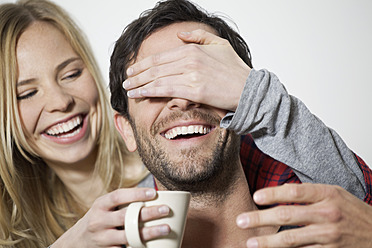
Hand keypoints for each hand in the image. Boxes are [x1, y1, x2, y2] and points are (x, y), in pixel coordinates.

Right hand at [52, 188, 170, 246]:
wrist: (76, 242)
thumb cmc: (99, 218)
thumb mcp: (104, 206)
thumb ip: (122, 201)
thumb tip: (152, 193)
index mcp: (100, 205)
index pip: (118, 196)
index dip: (136, 194)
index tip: (154, 193)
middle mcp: (99, 221)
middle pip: (126, 216)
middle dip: (147, 213)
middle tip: (166, 210)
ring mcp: (102, 238)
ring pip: (128, 236)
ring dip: (149, 233)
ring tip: (166, 228)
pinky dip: (140, 246)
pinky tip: (154, 244)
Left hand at [123, 29, 250, 111]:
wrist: (249, 89)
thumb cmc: (235, 69)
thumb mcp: (219, 44)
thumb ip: (198, 36)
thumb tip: (179, 35)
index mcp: (193, 49)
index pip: (161, 56)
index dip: (143, 63)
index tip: (133, 68)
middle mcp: (190, 60)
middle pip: (155, 67)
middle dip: (137, 74)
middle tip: (125, 79)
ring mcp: (191, 76)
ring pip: (157, 78)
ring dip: (139, 84)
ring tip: (128, 89)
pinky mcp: (194, 91)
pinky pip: (166, 90)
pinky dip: (149, 92)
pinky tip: (139, 94)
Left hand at [236, 183, 371, 247]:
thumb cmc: (354, 212)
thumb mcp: (336, 194)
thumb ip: (310, 193)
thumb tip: (281, 191)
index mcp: (328, 195)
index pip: (294, 192)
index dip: (272, 194)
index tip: (256, 197)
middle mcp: (327, 214)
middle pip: (286, 215)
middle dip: (260, 218)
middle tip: (241, 221)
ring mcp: (328, 236)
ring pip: (290, 239)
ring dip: (267, 242)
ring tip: (251, 243)